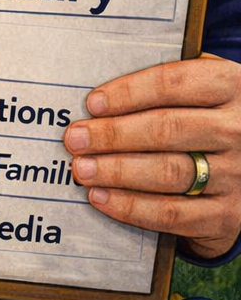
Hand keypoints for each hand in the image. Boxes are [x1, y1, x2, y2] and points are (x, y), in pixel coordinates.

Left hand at [64, 55, 240, 258]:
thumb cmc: (209, 118)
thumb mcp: (202, 90)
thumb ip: (167, 85)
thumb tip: (100, 98)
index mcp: (229, 85)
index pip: (173, 83)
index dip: (128, 93)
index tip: (92, 104)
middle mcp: (238, 129)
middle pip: (166, 129)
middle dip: (113, 135)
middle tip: (75, 139)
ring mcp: (237, 174)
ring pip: (168, 172)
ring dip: (116, 171)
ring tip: (82, 168)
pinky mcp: (228, 215)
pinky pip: (173, 214)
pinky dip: (132, 207)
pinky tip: (102, 198)